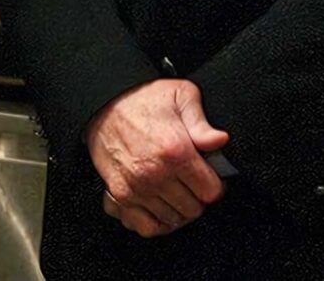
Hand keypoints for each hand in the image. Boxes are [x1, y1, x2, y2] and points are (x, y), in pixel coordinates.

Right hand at [85, 79, 227, 238]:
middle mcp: (156, 174)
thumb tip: (220, 140)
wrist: (102, 102)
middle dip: (196, 197)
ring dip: (176, 208)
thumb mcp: (180, 96)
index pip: (211, 192)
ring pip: (172, 219)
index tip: (209, 177)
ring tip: (174, 191)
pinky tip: (159, 206)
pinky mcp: (119, 194)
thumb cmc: (142, 99)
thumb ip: (202, 123)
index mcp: (176, 152)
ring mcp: (136, 187)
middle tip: (190, 183)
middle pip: (193, 209)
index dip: (215, 185)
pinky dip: (155, 222)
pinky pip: (146, 226)